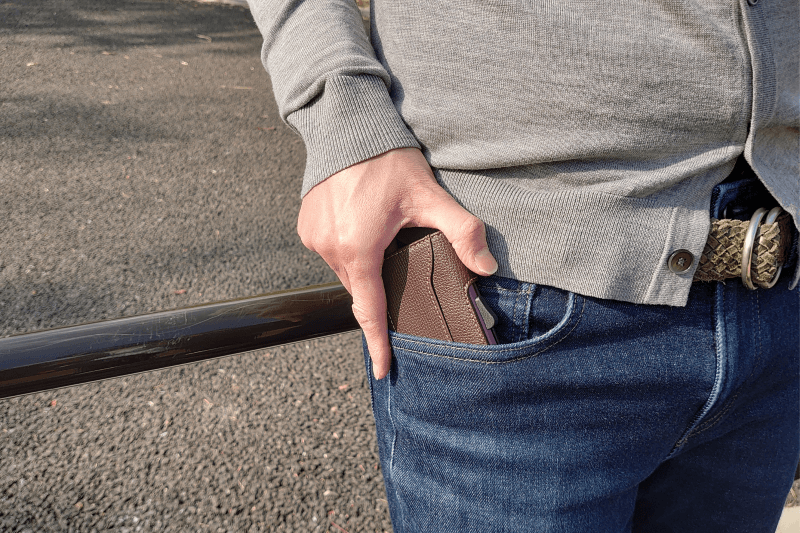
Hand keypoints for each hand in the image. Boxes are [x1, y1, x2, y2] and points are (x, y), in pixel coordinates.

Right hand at [297, 147, 497, 378]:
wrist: (346, 125)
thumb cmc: (387, 160)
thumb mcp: (430, 196)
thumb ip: (462, 232)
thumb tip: (486, 267)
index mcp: (359, 248)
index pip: (370, 310)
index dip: (378, 344)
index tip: (384, 370)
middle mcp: (330, 247)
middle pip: (360, 289)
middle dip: (378, 292)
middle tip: (398, 280)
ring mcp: (314, 237)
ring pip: (345, 271)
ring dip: (363, 267)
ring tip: (382, 242)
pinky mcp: (306, 225)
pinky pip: (330, 252)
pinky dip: (347, 250)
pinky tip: (362, 230)